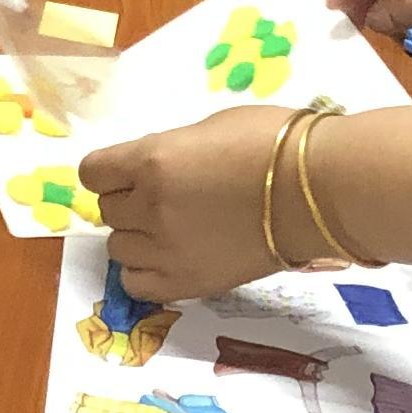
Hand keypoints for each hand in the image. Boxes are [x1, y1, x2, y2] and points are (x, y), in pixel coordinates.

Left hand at [82, 104, 298, 301]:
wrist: (318, 191)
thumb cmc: (273, 144)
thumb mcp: (208, 128)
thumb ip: (168, 152)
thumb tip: (151, 170)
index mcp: (152, 161)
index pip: (93, 172)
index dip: (110, 171)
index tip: (128, 173)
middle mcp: (150, 207)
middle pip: (108, 210)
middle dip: (130, 201)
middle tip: (167, 196)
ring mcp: (167, 250)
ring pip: (118, 246)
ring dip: (138, 235)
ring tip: (174, 227)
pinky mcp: (188, 284)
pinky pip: (136, 283)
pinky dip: (145, 270)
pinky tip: (170, 256)